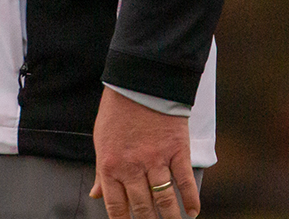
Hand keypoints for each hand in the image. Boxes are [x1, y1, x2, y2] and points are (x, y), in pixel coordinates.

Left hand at [90, 87, 196, 218]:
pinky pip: (185, 181)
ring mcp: (156, 160)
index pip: (116, 207)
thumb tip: (96, 195)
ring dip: (170, 218)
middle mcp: (133, 167)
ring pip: (164, 200)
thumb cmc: (118, 111)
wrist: (140, 83)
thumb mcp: (101, 141)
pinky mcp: (177, 151)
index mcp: (110, 166)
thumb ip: (101, 172)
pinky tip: (192, 211)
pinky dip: (191, 199)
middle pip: (142, 207)